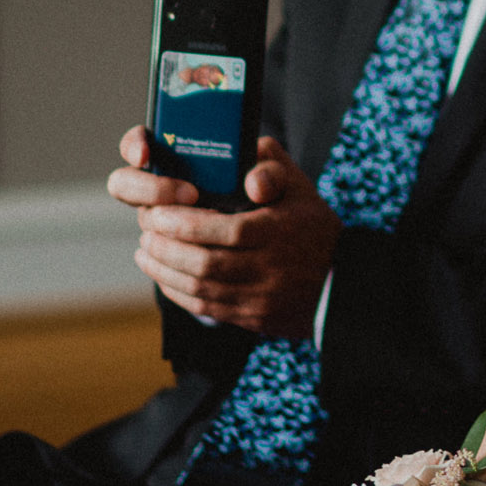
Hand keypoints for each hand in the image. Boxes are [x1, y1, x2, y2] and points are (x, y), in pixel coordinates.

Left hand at [109, 128, 337, 333]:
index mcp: (280, 232)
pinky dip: (178, 292)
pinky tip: (163, 276)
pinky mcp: (252, 318)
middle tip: (146, 232)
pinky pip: (206, 308)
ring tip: (146, 251)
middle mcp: (270, 268)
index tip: (159, 213)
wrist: (339, 284)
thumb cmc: (313, 228)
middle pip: (206, 263)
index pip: (227, 232)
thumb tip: (247, 167)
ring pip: (200, 289)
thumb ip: (272, 166)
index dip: (187, 224)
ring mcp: (260, 297)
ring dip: (165, 271)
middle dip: (167, 247)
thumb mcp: (300, 188)